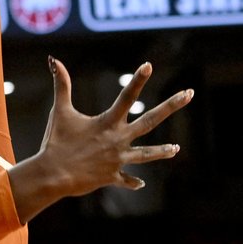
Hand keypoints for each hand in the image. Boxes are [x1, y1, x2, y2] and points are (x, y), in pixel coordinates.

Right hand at [9, 60, 192, 222]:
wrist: (54, 175)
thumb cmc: (56, 141)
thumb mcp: (60, 111)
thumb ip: (61, 85)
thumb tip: (53, 59)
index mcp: (108, 122)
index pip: (127, 97)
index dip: (138, 80)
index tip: (149, 66)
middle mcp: (118, 139)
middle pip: (151, 120)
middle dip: (171, 106)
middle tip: (189, 94)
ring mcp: (118, 160)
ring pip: (147, 155)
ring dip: (161, 152)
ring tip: (176, 149)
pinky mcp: (112, 176)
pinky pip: (126, 180)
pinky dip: (133, 182)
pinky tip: (140, 183)